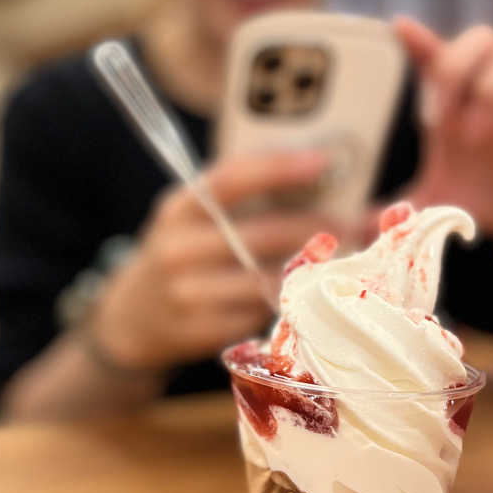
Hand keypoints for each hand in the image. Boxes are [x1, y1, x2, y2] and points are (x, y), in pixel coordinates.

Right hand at [90, 149, 334, 368]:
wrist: (131, 318)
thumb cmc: (183, 252)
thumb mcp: (192, 216)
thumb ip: (239, 198)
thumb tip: (321, 174)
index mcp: (178, 207)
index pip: (230, 179)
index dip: (278, 167)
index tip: (324, 159)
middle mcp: (178, 248)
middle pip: (263, 234)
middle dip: (319, 225)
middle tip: (361, 219)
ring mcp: (187, 294)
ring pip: (269, 280)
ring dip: (315, 269)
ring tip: (350, 258)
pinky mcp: (202, 333)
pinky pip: (260, 315)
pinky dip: (291, 302)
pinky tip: (313, 294)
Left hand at [395, 16, 492, 249]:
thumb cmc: (487, 195)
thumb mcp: (441, 202)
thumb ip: (401, 208)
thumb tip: (356, 223)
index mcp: (460, 104)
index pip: (438, 60)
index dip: (419, 40)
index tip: (399, 27)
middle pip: (481, 40)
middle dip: (460, 64)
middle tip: (443, 111)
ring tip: (480, 132)